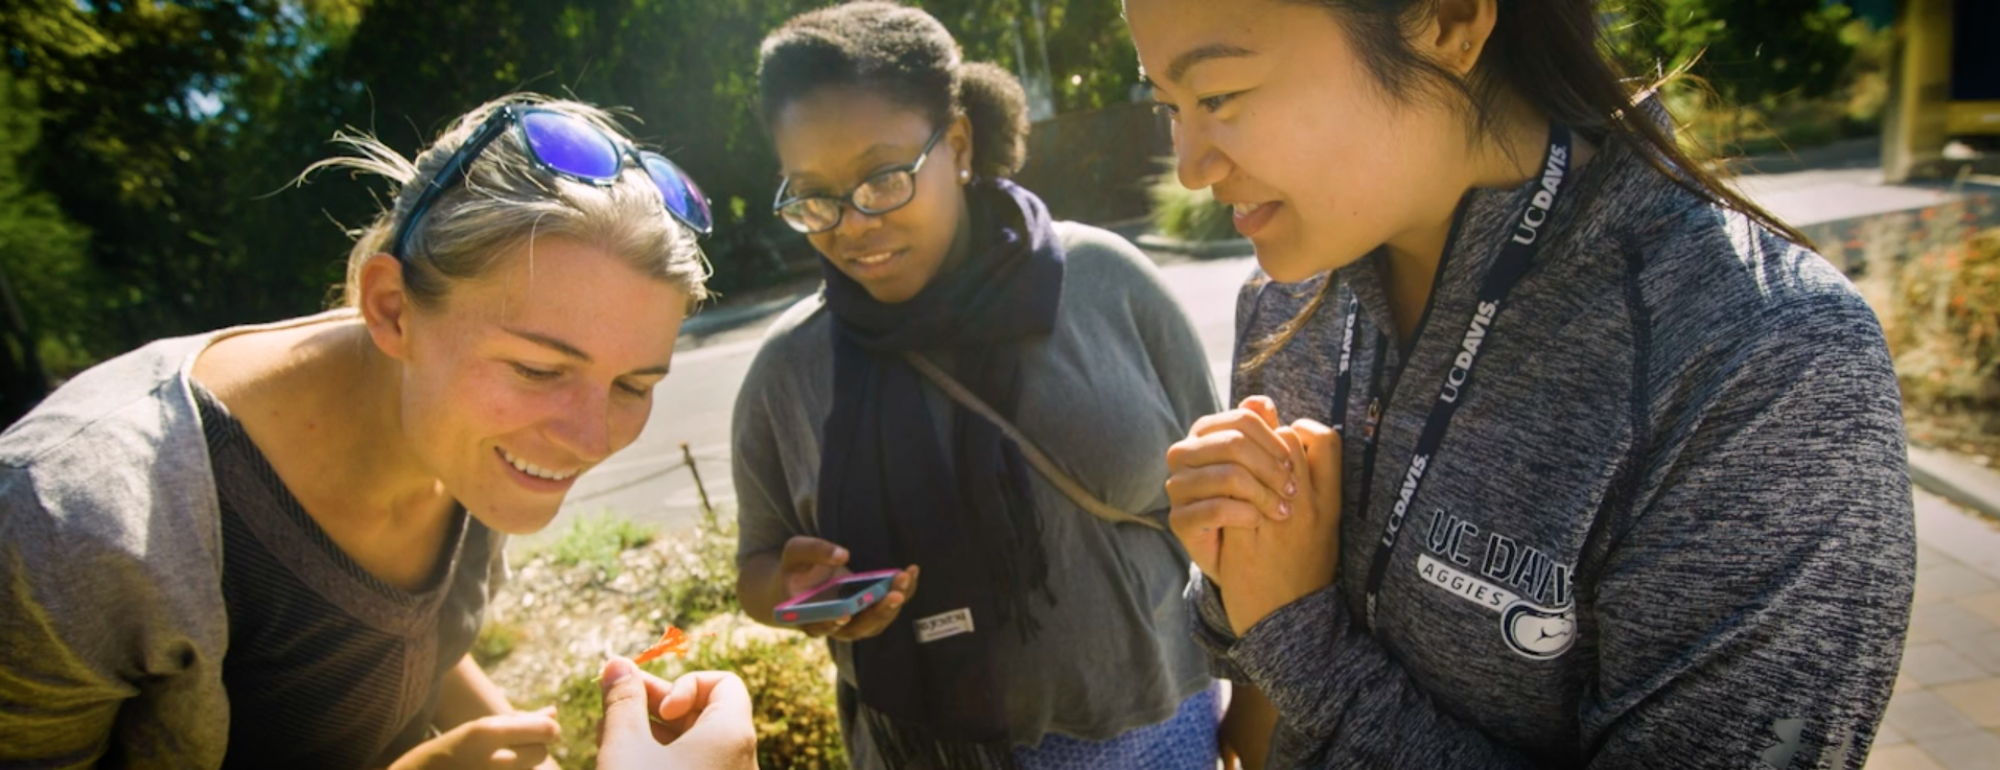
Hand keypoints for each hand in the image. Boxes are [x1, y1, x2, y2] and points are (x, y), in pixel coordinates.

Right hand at [387, 709, 560, 769]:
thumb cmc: (439, 755)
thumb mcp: (474, 730)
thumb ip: (519, 721)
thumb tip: (555, 712)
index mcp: (488, 733)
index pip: (547, 731)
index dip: (546, 730)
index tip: (536, 730)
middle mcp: (496, 761)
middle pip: (542, 753)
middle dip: (533, 748)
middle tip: (507, 747)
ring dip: (520, 765)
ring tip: (490, 763)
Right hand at [595, 658, 755, 769]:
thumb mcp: (626, 748)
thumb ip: (623, 702)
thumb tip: (617, 664)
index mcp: (732, 735)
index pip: (724, 683)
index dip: (685, 684)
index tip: (658, 707)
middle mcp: (739, 758)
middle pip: (704, 712)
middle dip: (655, 704)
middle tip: (614, 702)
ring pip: (693, 743)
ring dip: (651, 732)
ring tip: (607, 733)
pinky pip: (690, 765)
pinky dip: (659, 757)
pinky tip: (621, 757)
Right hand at [772, 536, 917, 640]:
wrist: (800, 582)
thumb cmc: (794, 569)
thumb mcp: (794, 552)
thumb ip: (814, 551)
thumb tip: (842, 555)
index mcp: (808, 617)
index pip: (821, 626)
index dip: (833, 623)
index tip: (845, 615)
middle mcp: (833, 626)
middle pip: (858, 628)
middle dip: (877, 612)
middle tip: (894, 595)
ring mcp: (853, 622)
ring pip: (877, 621)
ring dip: (894, 602)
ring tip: (905, 578)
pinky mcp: (869, 611)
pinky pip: (888, 607)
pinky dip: (902, 592)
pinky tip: (911, 572)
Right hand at [1165, 396, 1298, 583]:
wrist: (1243, 557)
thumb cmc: (1255, 501)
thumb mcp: (1264, 465)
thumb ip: (1263, 432)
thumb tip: (1262, 401)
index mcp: (1204, 433)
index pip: (1242, 420)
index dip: (1272, 439)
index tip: (1292, 464)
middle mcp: (1183, 454)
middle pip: (1233, 444)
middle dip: (1270, 467)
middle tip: (1292, 490)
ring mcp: (1177, 487)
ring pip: (1227, 476)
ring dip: (1263, 494)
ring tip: (1282, 510)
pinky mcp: (1178, 519)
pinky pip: (1216, 508)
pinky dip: (1244, 514)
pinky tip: (1258, 521)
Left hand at [1217, 419, 1342, 635]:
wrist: (1287, 621)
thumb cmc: (1305, 569)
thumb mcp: (1324, 526)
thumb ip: (1315, 484)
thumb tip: (1298, 434)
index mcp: (1331, 505)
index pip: (1326, 441)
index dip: (1304, 430)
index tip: (1289, 438)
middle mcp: (1308, 509)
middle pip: (1287, 443)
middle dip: (1267, 438)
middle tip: (1254, 451)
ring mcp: (1277, 523)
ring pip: (1256, 463)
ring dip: (1242, 459)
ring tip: (1238, 469)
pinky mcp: (1246, 540)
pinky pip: (1232, 495)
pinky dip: (1222, 488)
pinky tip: (1219, 494)